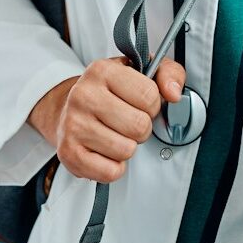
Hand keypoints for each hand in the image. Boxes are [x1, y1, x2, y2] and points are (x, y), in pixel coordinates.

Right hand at [29, 56, 186, 182]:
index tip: (139, 103)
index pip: (149, 95)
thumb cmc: (110, 92)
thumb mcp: (141, 71)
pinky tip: (103, 151)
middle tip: (127, 122)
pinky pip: (110, 172)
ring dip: (126, 147)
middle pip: (140, 126)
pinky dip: (113, 167)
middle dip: (141, 129)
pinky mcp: (69, 152)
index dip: (152, 105)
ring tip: (113, 134)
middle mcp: (83, 94)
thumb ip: (168, 73)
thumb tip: (174, 94)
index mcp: (102, 70)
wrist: (68, 108)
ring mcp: (73, 124)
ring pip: (126, 150)